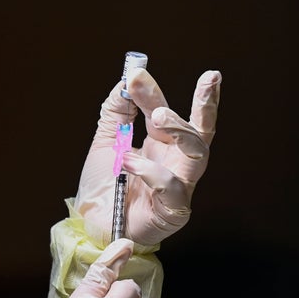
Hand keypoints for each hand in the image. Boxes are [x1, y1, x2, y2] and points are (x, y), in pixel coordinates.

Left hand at [74, 68, 221, 246]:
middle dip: (206, 103)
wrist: (91, 226)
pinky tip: (129, 163)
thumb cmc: (104, 187)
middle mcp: (174, 162)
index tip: (137, 71)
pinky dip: (151, 170)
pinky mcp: (174, 209)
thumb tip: (126, 81)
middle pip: (200, 130)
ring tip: (157, 116)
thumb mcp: (106, 143)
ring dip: (181, 130)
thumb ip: (116, 113)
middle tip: (207, 78)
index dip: (154, 91)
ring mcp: (179, 185)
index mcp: (159, 144)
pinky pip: (173, 186)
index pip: (166, 113)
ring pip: (198, 153)